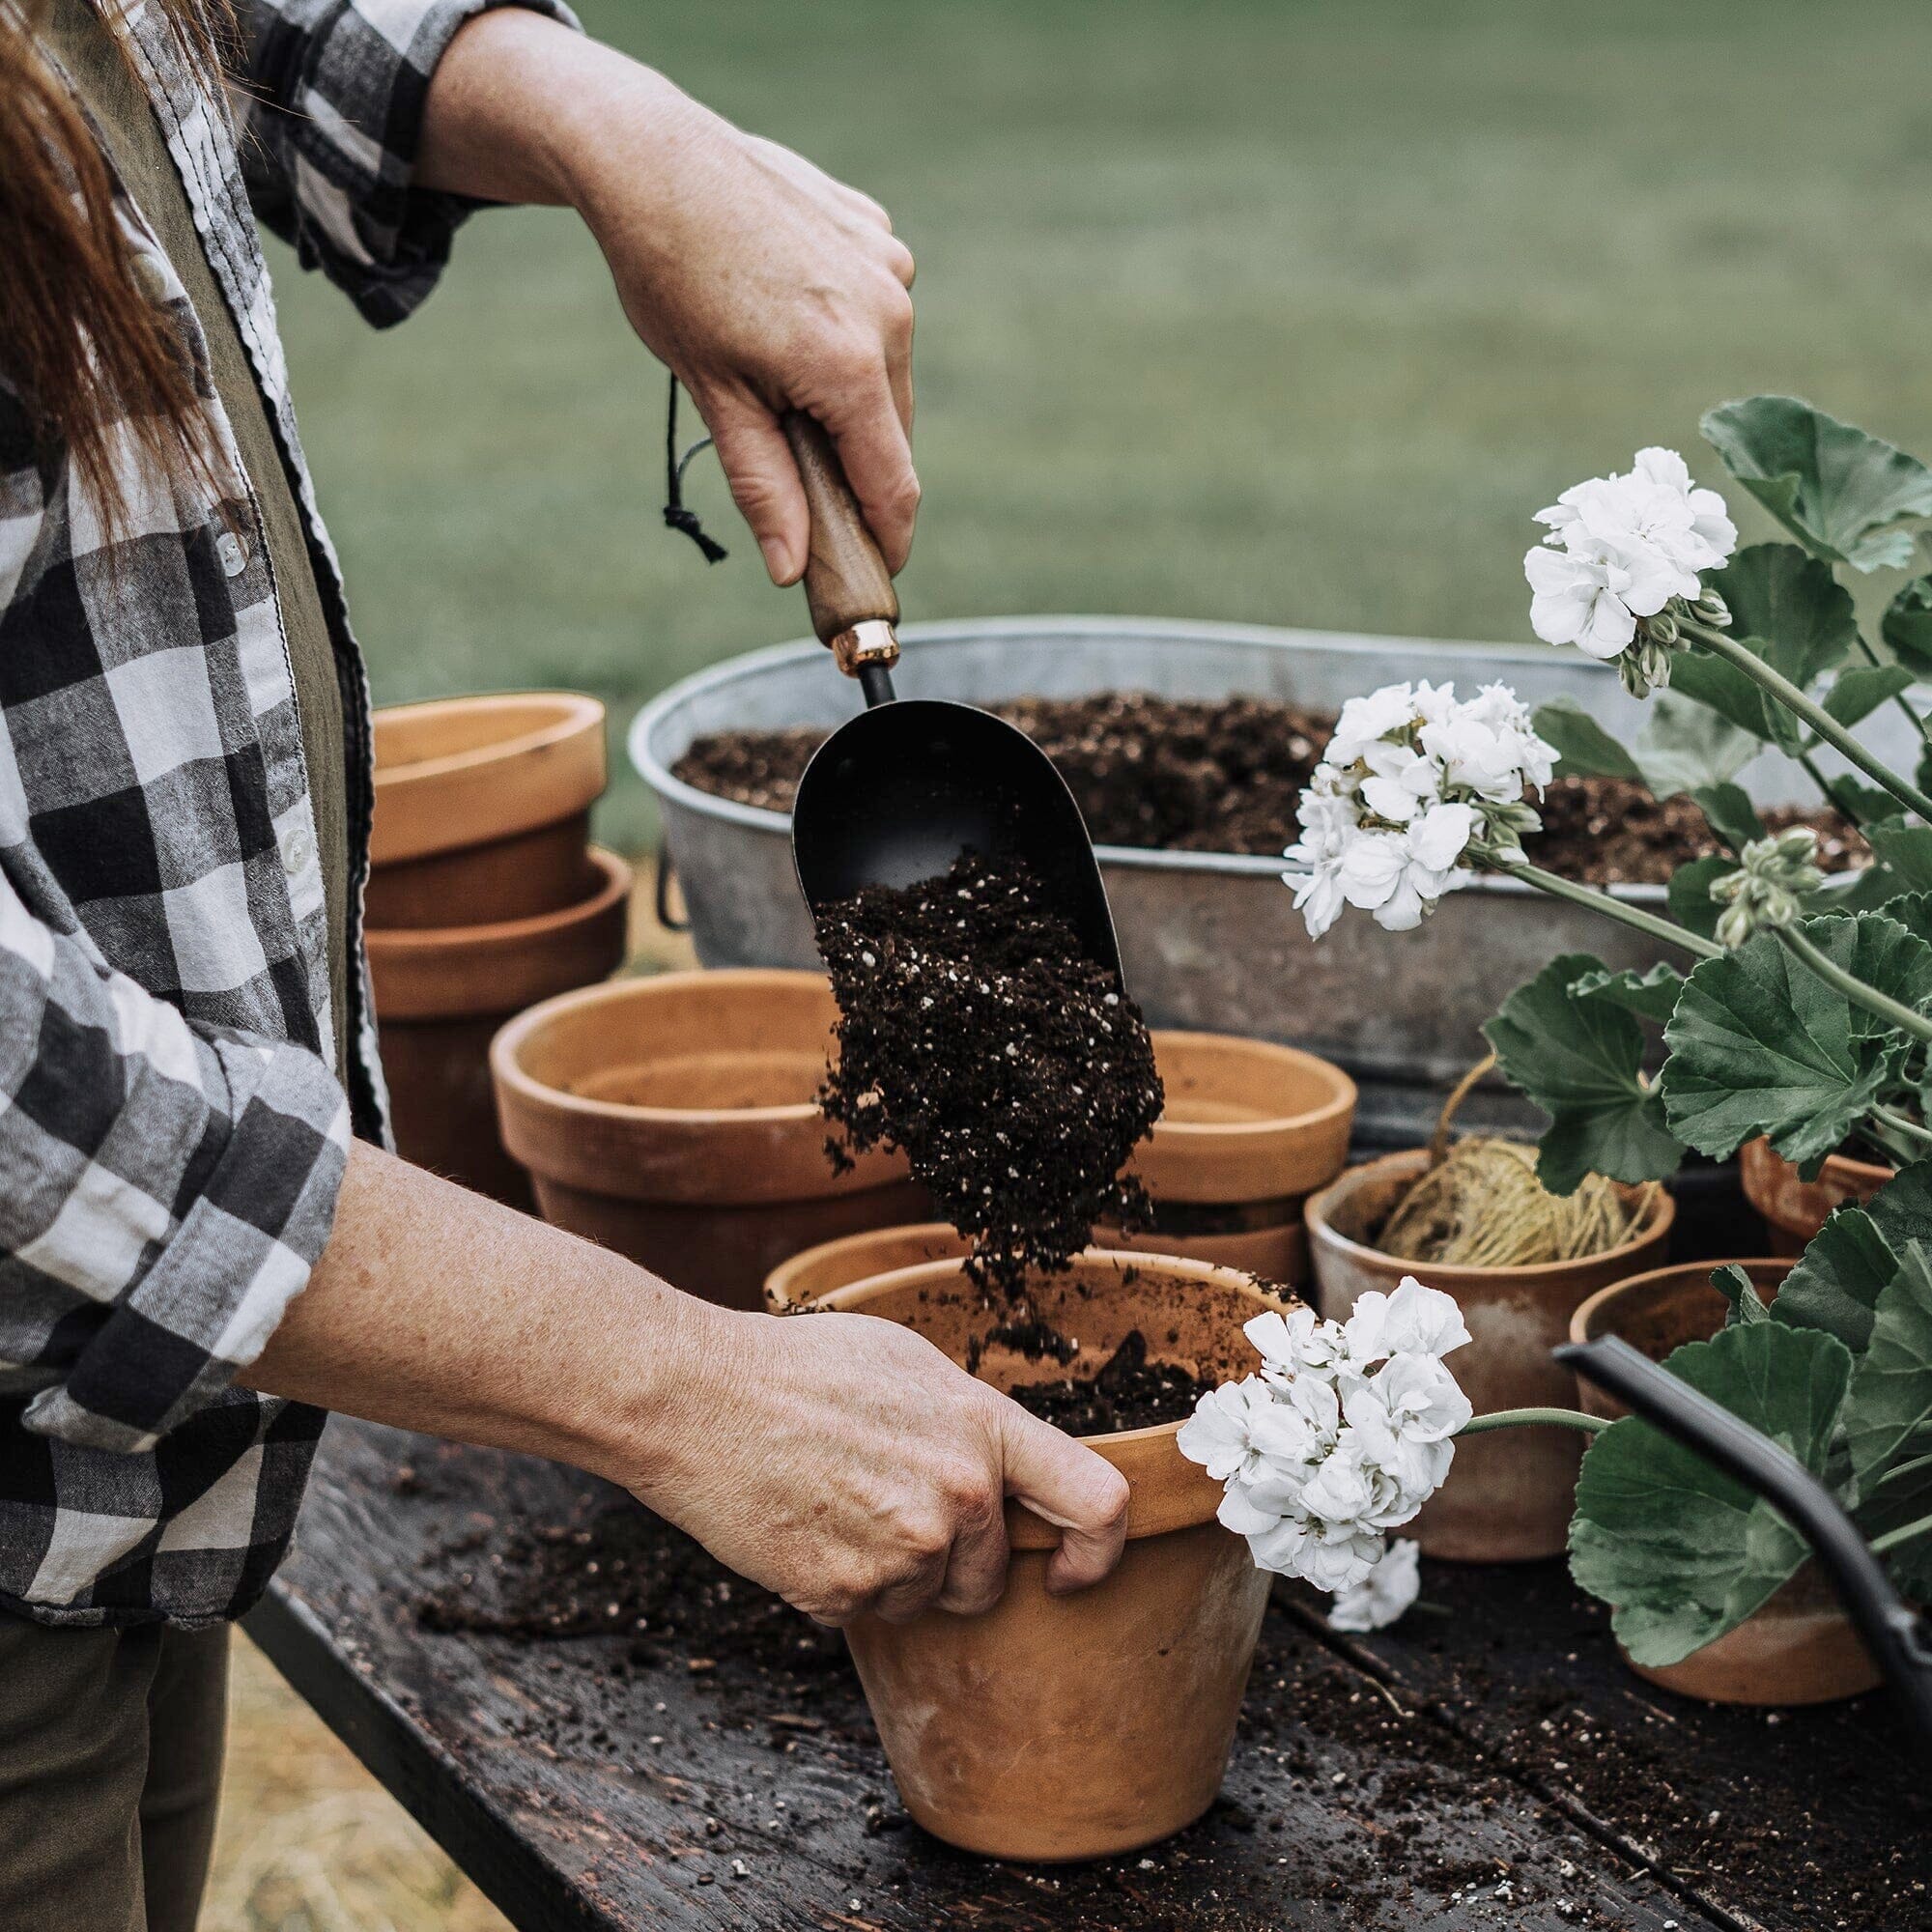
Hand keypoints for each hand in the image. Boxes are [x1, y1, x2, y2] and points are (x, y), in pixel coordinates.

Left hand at [418, 15, 918, 585]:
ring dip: (845, 390)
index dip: (886, 538)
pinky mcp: (876, 231)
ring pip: (884, 369)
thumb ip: (764, 488)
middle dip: (852, 461)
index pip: (892, 484)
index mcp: (849, 364)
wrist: (649, 156)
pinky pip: (874, 307)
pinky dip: (842, 327)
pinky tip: (784, 302)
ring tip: (770, 360)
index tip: (876, 571)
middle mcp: (887, 312)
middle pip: (890, 430)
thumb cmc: (671, 277)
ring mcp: (888, 263)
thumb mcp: (714, 396)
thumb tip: (790, 570)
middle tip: (794, 469)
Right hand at [624, 1308, 1130, 1625]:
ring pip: (924, 1599)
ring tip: (833, 1500)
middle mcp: (959, 1495)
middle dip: (953, 1564)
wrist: (695, 1398)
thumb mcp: (908, 1363)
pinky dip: (837, 1584)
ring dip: (889, 1573)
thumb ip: (970, 1421)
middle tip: (886, 1509)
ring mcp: (903, 1551)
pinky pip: (864, 1611)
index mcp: (983, 1427)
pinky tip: (802, 1524)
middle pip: (991, 1575)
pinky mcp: (845, 1594)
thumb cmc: (796, 1367)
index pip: (1097, 1502)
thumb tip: (1005, 1471)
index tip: (1071, 1567)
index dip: (1100, 1549)